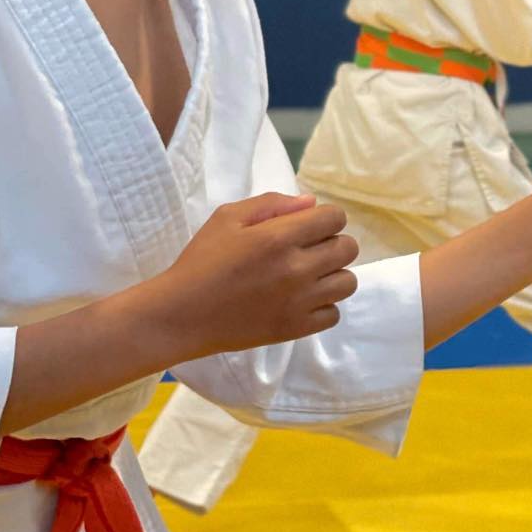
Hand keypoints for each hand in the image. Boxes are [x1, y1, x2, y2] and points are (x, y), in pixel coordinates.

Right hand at [162, 192, 358, 359]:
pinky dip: (323, 305)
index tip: (308, 226)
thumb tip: (311, 202)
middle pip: (348, 248)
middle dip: (332, 242)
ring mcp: (300, 302)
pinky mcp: (296, 328)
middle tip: (307, 250)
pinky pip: (334, 314)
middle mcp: (297, 269)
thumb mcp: (227, 218)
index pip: (335, 219)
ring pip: (347, 282)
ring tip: (308, 276)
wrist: (183, 314)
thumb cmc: (202, 260)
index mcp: (279, 237)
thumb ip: (271, 203)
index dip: (325, 218)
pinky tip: (301, 300)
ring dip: (332, 274)